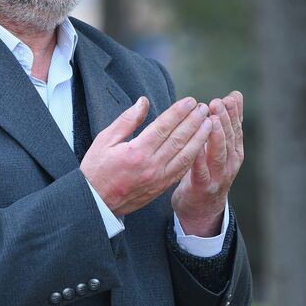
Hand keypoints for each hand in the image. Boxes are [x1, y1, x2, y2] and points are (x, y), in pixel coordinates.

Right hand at [81, 96, 213, 216]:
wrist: (95, 203)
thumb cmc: (96, 169)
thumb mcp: (104, 140)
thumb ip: (126, 121)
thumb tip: (143, 102)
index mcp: (137, 151)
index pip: (164, 127)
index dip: (179, 112)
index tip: (190, 101)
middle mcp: (151, 165)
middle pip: (178, 139)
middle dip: (194, 121)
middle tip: (204, 108)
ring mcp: (158, 178)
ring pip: (185, 155)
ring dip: (199, 138)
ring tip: (209, 123)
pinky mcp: (161, 187)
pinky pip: (182, 170)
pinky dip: (194, 156)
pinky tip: (201, 146)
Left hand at [172, 91, 243, 235]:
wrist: (202, 210)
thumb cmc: (209, 171)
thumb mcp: (220, 147)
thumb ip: (227, 123)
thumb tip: (234, 94)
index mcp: (234, 151)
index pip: (236, 129)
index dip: (234, 113)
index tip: (230, 96)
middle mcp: (230, 163)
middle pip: (230, 138)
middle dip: (225, 119)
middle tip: (218, 102)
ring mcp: (218, 176)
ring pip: (219, 153)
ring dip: (216, 135)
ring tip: (212, 119)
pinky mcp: (203, 187)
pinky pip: (200, 171)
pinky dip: (199, 159)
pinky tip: (195, 146)